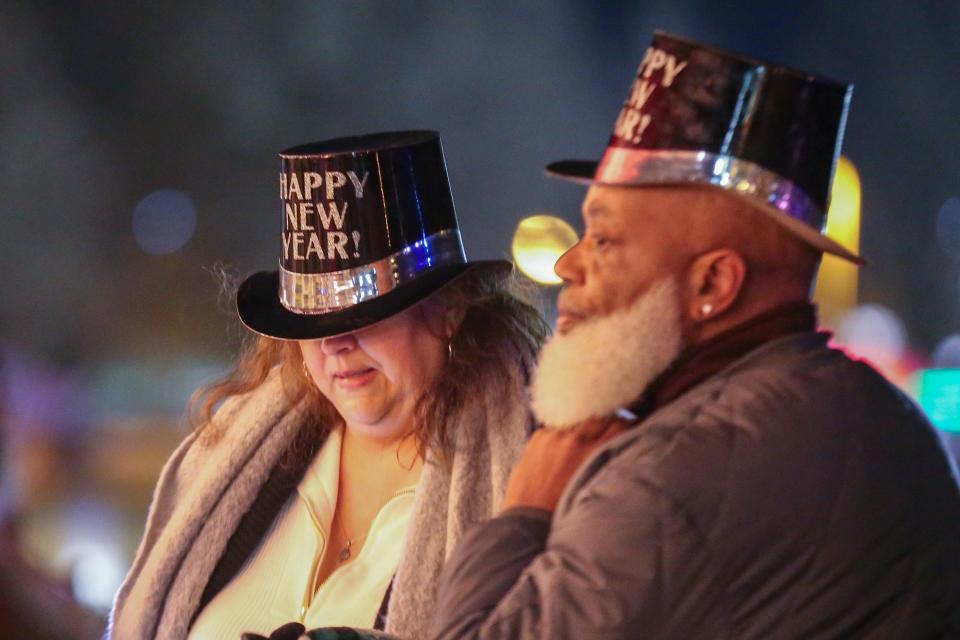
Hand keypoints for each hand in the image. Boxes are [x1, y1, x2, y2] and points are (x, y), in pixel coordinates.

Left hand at [503, 416, 628, 511]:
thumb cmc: (565, 512)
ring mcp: (555, 436)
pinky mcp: (538, 437)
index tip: (628, 431)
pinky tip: (562, 449)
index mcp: (593, 453)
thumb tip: (620, 453)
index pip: (619, 426)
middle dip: (606, 426)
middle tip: (608, 436)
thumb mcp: (595, 489)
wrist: (530, 519)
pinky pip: (558, 428)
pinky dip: (563, 435)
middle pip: (600, 419)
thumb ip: (607, 466)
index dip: (626, 427)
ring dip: (584, 430)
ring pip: (578, 422)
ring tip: (584, 445)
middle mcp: (575, 440)